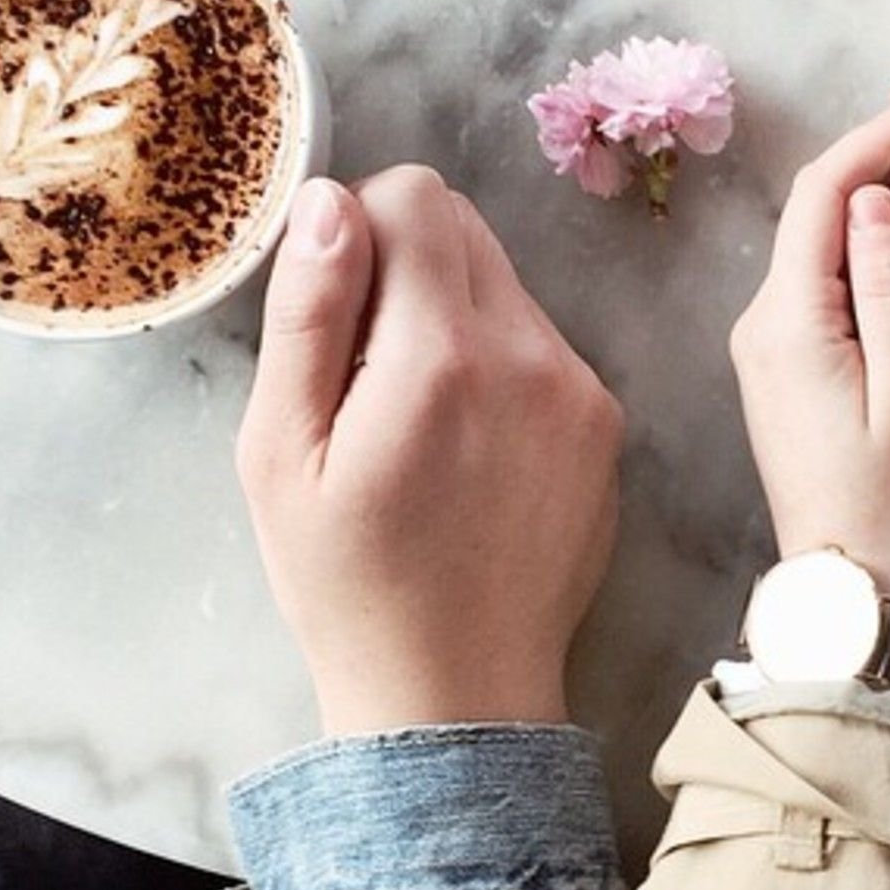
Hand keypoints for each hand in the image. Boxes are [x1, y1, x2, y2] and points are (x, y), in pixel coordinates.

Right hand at [237, 169, 623, 735]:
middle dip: (406, 268)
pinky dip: (498, 367)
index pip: (416, 195)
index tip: (335, 313)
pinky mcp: (607, 425)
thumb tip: (330, 200)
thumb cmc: (346, 583)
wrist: (457, 694)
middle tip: (367, 372)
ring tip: (417, 423)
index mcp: (443, 356)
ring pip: (506, 285)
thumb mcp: (282, 453)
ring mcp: (582, 391)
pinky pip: (543, 346)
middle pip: (467, 226)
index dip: (358, 232)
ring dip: (453, 319)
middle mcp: (532, 356)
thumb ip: (309, 314)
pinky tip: (466, 452)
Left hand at [728, 89, 889, 619]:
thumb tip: (875, 200)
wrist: (853, 599)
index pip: (822, 194)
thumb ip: (888, 289)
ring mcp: (771, 351)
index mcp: (787, 324)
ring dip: (872, 191)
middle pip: (814, 209)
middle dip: (878, 150)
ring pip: (817, 243)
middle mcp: (763, 327)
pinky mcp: (789, 374)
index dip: (878, 135)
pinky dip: (864, 241)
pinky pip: (822, 283)